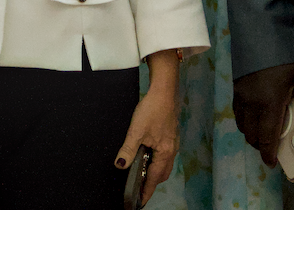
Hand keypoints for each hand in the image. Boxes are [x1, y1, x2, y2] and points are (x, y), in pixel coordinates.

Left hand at [116, 51, 180, 204]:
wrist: (164, 90)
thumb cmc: (152, 109)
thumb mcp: (136, 131)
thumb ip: (128, 150)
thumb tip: (120, 165)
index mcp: (165, 152)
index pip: (154, 178)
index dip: (146, 191)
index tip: (140, 202)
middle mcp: (172, 150)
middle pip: (162, 174)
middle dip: (151, 183)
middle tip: (139, 190)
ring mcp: (173, 143)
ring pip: (164, 165)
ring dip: (154, 172)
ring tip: (142, 176)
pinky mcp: (171, 135)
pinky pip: (165, 155)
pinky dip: (157, 162)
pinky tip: (149, 156)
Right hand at [233, 61, 293, 166]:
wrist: (261, 34)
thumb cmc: (285, 57)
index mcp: (269, 104)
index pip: (267, 138)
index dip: (269, 154)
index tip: (272, 164)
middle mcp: (251, 104)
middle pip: (251, 136)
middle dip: (261, 145)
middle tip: (272, 147)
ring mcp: (240, 96)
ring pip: (242, 125)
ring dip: (251, 133)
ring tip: (263, 132)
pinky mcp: (235, 87)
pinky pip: (237, 113)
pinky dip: (244, 120)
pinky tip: (254, 115)